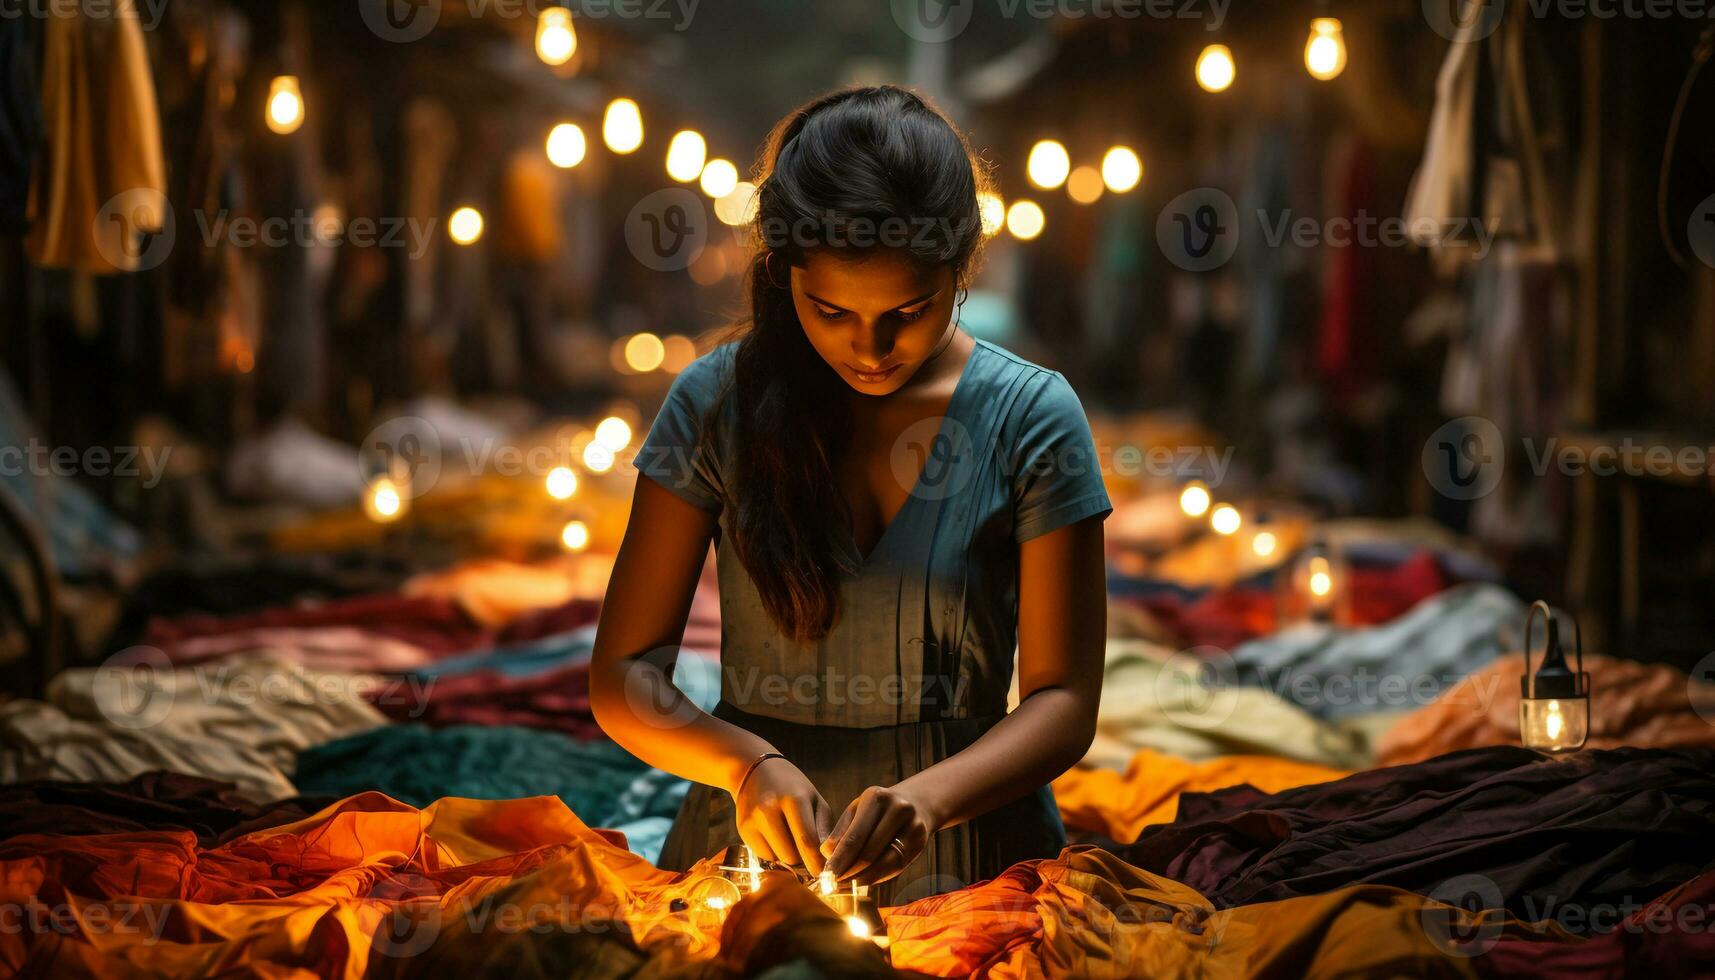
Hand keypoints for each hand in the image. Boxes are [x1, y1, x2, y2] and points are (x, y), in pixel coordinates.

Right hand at [732, 755, 833, 874]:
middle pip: (791, 855)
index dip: (817, 862)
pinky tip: (774, 834)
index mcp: (793, 799)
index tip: (825, 873)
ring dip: (788, 855)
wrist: (753, 770)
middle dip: (802, 858)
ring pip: (778, 858)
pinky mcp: (742, 828)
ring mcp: (753, 819)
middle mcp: (770, 809)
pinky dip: (773, 851)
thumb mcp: (814, 798)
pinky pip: (764, 855)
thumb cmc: (792, 786)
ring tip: (790, 837)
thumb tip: (826, 858)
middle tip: (806, 850)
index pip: (807, 840)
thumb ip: (823, 827)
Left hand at [819, 784, 936, 884]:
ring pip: (885, 863)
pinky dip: (877, 877)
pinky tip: (863, 881)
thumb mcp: (856, 811)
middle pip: (870, 852)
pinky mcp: (921, 842)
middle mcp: (898, 809)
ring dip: (863, 879)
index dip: (839, 860)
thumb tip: (825, 855)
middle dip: (849, 872)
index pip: (854, 836)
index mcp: (876, 798)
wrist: (915, 803)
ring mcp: (913, 826)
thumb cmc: (877, 810)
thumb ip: (841, 832)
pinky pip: (896, 867)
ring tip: (846, 886)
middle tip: (833, 885)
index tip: (826, 875)